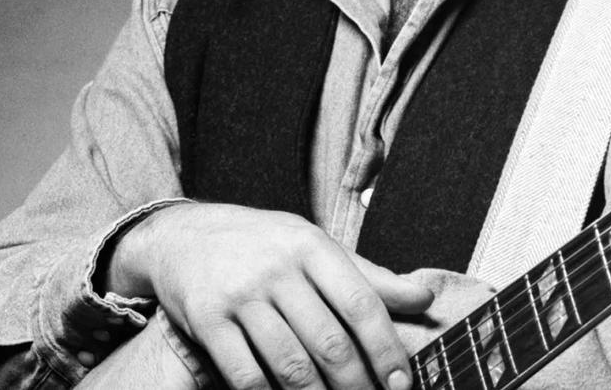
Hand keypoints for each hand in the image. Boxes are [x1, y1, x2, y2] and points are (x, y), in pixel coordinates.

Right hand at [109, 202, 432, 389]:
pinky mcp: (207, 321)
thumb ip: (368, 275)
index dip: (386, 349)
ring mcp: (239, 294)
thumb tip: (425, 297)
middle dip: (357, 385)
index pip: (361, 303)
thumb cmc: (264, 245)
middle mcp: (277, 267)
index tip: (402, 383)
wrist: (184, 235)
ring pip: (291, 365)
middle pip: (329, 342)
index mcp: (311, 245)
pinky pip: (247, 376)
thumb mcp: (315, 246)